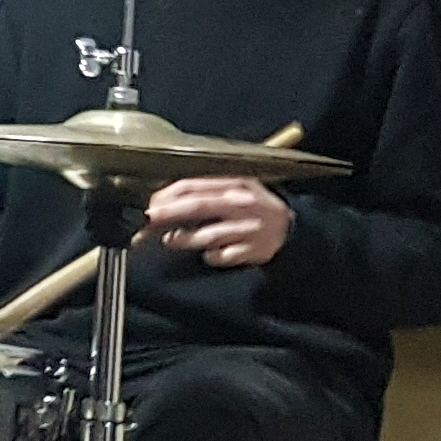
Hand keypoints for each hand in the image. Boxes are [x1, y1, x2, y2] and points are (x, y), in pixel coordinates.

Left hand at [148, 176, 290, 269]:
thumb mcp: (233, 189)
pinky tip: (208, 255)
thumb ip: (202, 191)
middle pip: (198, 206)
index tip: (149, 204)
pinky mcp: (254, 250)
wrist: (291, 229)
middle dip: (169, 213)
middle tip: (148, 219)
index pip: (193, 186)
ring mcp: (248, 228)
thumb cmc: (252, 208)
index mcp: (233, 184)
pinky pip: (224, 256)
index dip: (167, 195)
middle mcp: (241, 204)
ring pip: (209, 234)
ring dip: (185, 238)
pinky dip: (212, 256)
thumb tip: (162, 199)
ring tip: (171, 240)